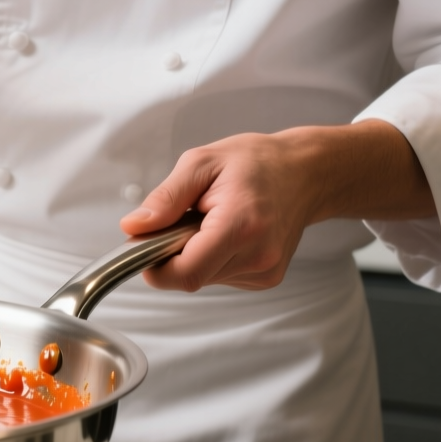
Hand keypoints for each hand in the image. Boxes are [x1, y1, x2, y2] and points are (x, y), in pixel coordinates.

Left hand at [120, 120, 435, 291]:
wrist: (306, 173)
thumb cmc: (256, 163)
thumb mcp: (201, 163)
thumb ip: (165, 198)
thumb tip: (134, 228)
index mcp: (241, 226)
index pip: (185, 273)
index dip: (155, 266)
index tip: (146, 244)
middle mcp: (258, 256)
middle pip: (190, 277)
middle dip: (172, 254)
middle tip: (183, 219)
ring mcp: (265, 271)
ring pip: (203, 278)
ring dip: (193, 254)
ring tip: (211, 221)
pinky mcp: (265, 278)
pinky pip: (219, 277)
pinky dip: (211, 258)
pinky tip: (226, 232)